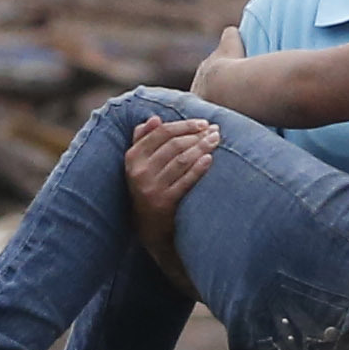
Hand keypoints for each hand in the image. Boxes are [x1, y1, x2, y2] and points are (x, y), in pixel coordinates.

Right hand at [123, 113, 217, 285]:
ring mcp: (150, 188)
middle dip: (197, 135)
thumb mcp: (137, 166)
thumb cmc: (147, 189)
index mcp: (132, 158)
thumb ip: (142, 140)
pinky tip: (210, 159)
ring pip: (180, 160)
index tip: (203, 123)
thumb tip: (154, 118)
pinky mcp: (163, 203)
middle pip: (173, 145)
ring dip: (201, 148)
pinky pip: (184, 181)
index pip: (161, 133)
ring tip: (217, 141)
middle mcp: (138, 172)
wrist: (149, 230)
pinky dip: (198, 168)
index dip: (184, 125)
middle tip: (215, 131)